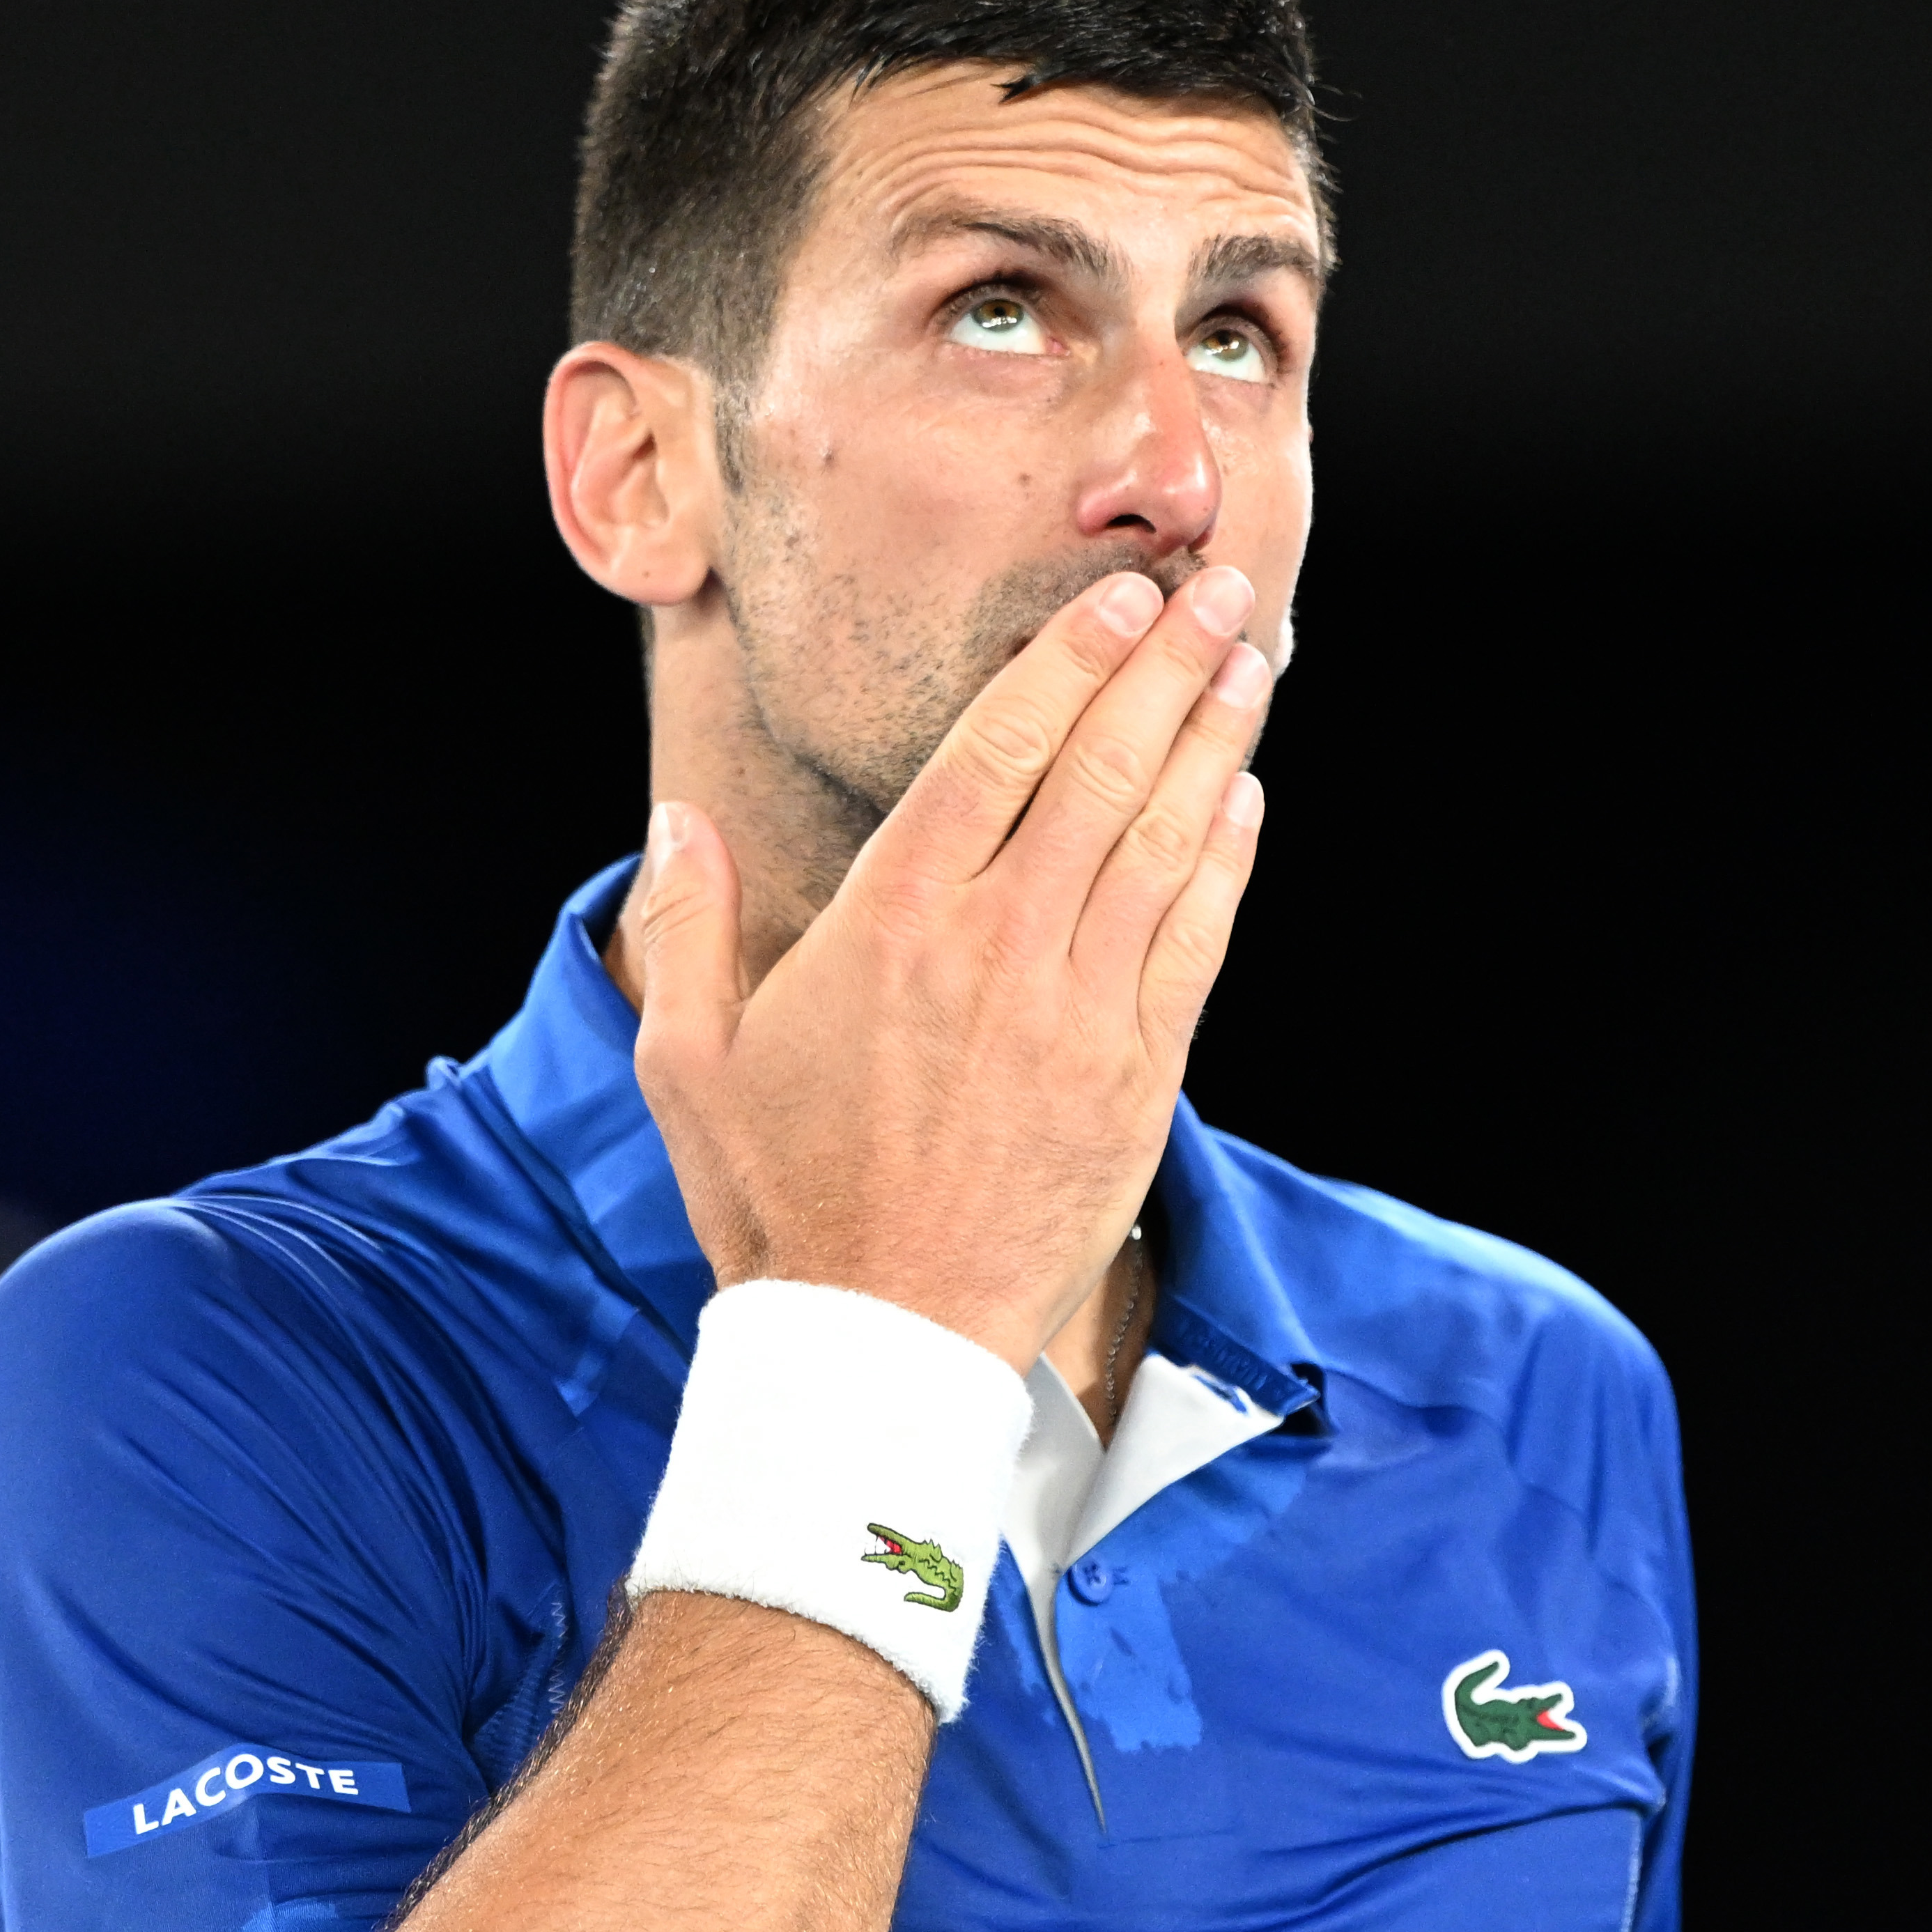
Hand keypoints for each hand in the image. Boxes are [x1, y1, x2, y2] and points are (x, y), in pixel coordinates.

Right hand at [628, 565, 1268, 1371]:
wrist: (878, 1340)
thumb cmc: (779, 1204)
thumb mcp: (689, 1063)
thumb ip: (686, 928)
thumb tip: (679, 822)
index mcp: (892, 920)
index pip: (1001, 747)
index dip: (1072, 661)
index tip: (1122, 601)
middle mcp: (996, 947)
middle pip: (1101, 769)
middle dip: (1169, 666)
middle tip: (1217, 591)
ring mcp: (1079, 1013)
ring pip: (1164, 841)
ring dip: (1216, 740)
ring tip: (1251, 662)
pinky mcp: (1137, 1082)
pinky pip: (1196, 943)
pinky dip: (1225, 861)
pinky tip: (1243, 801)